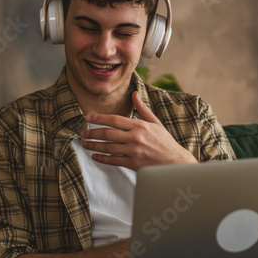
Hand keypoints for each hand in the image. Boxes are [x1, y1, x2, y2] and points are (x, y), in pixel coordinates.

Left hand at [82, 91, 196, 169]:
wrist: (174, 161)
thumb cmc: (164, 141)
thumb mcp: (155, 122)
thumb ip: (142, 109)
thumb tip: (134, 94)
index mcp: (140, 126)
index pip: (115, 120)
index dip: (99, 118)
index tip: (88, 117)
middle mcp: (135, 138)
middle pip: (108, 134)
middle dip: (93, 132)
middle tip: (83, 132)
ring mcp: (133, 152)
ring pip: (108, 148)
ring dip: (94, 145)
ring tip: (85, 143)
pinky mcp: (133, 164)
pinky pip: (113, 161)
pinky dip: (102, 158)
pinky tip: (95, 156)